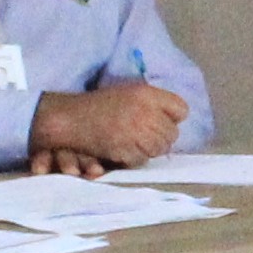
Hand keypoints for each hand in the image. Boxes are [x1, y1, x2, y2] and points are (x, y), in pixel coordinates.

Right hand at [33, 83, 188, 173]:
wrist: (71, 118)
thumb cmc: (100, 105)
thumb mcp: (130, 93)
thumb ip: (154, 103)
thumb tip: (178, 118)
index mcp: (147, 94)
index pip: (181, 109)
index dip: (174, 117)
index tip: (164, 121)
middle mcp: (146, 111)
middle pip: (172, 133)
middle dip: (162, 137)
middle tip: (148, 137)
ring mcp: (137, 131)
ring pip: (160, 148)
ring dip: (151, 149)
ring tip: (137, 144)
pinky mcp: (127, 149)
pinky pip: (143, 159)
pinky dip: (136, 158)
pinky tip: (125, 150)